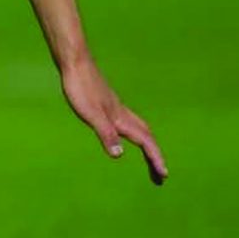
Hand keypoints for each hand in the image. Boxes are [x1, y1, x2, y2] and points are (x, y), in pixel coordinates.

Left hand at [61, 58, 166, 183]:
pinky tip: (123, 133)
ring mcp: (115, 107)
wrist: (74, 61)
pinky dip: (134, 133)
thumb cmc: (79, 87)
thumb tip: (119, 155)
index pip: (145, 142)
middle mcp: (122, 113)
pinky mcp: (106, 102)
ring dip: (147, 145)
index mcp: (121, 118)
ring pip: (139, 128)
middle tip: (160, 175)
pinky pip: (128, 122)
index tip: (164, 176)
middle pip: (147, 137)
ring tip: (150, 159)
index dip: (155, 159)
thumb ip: (105, 133)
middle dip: (155, 156)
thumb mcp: (90, 114)